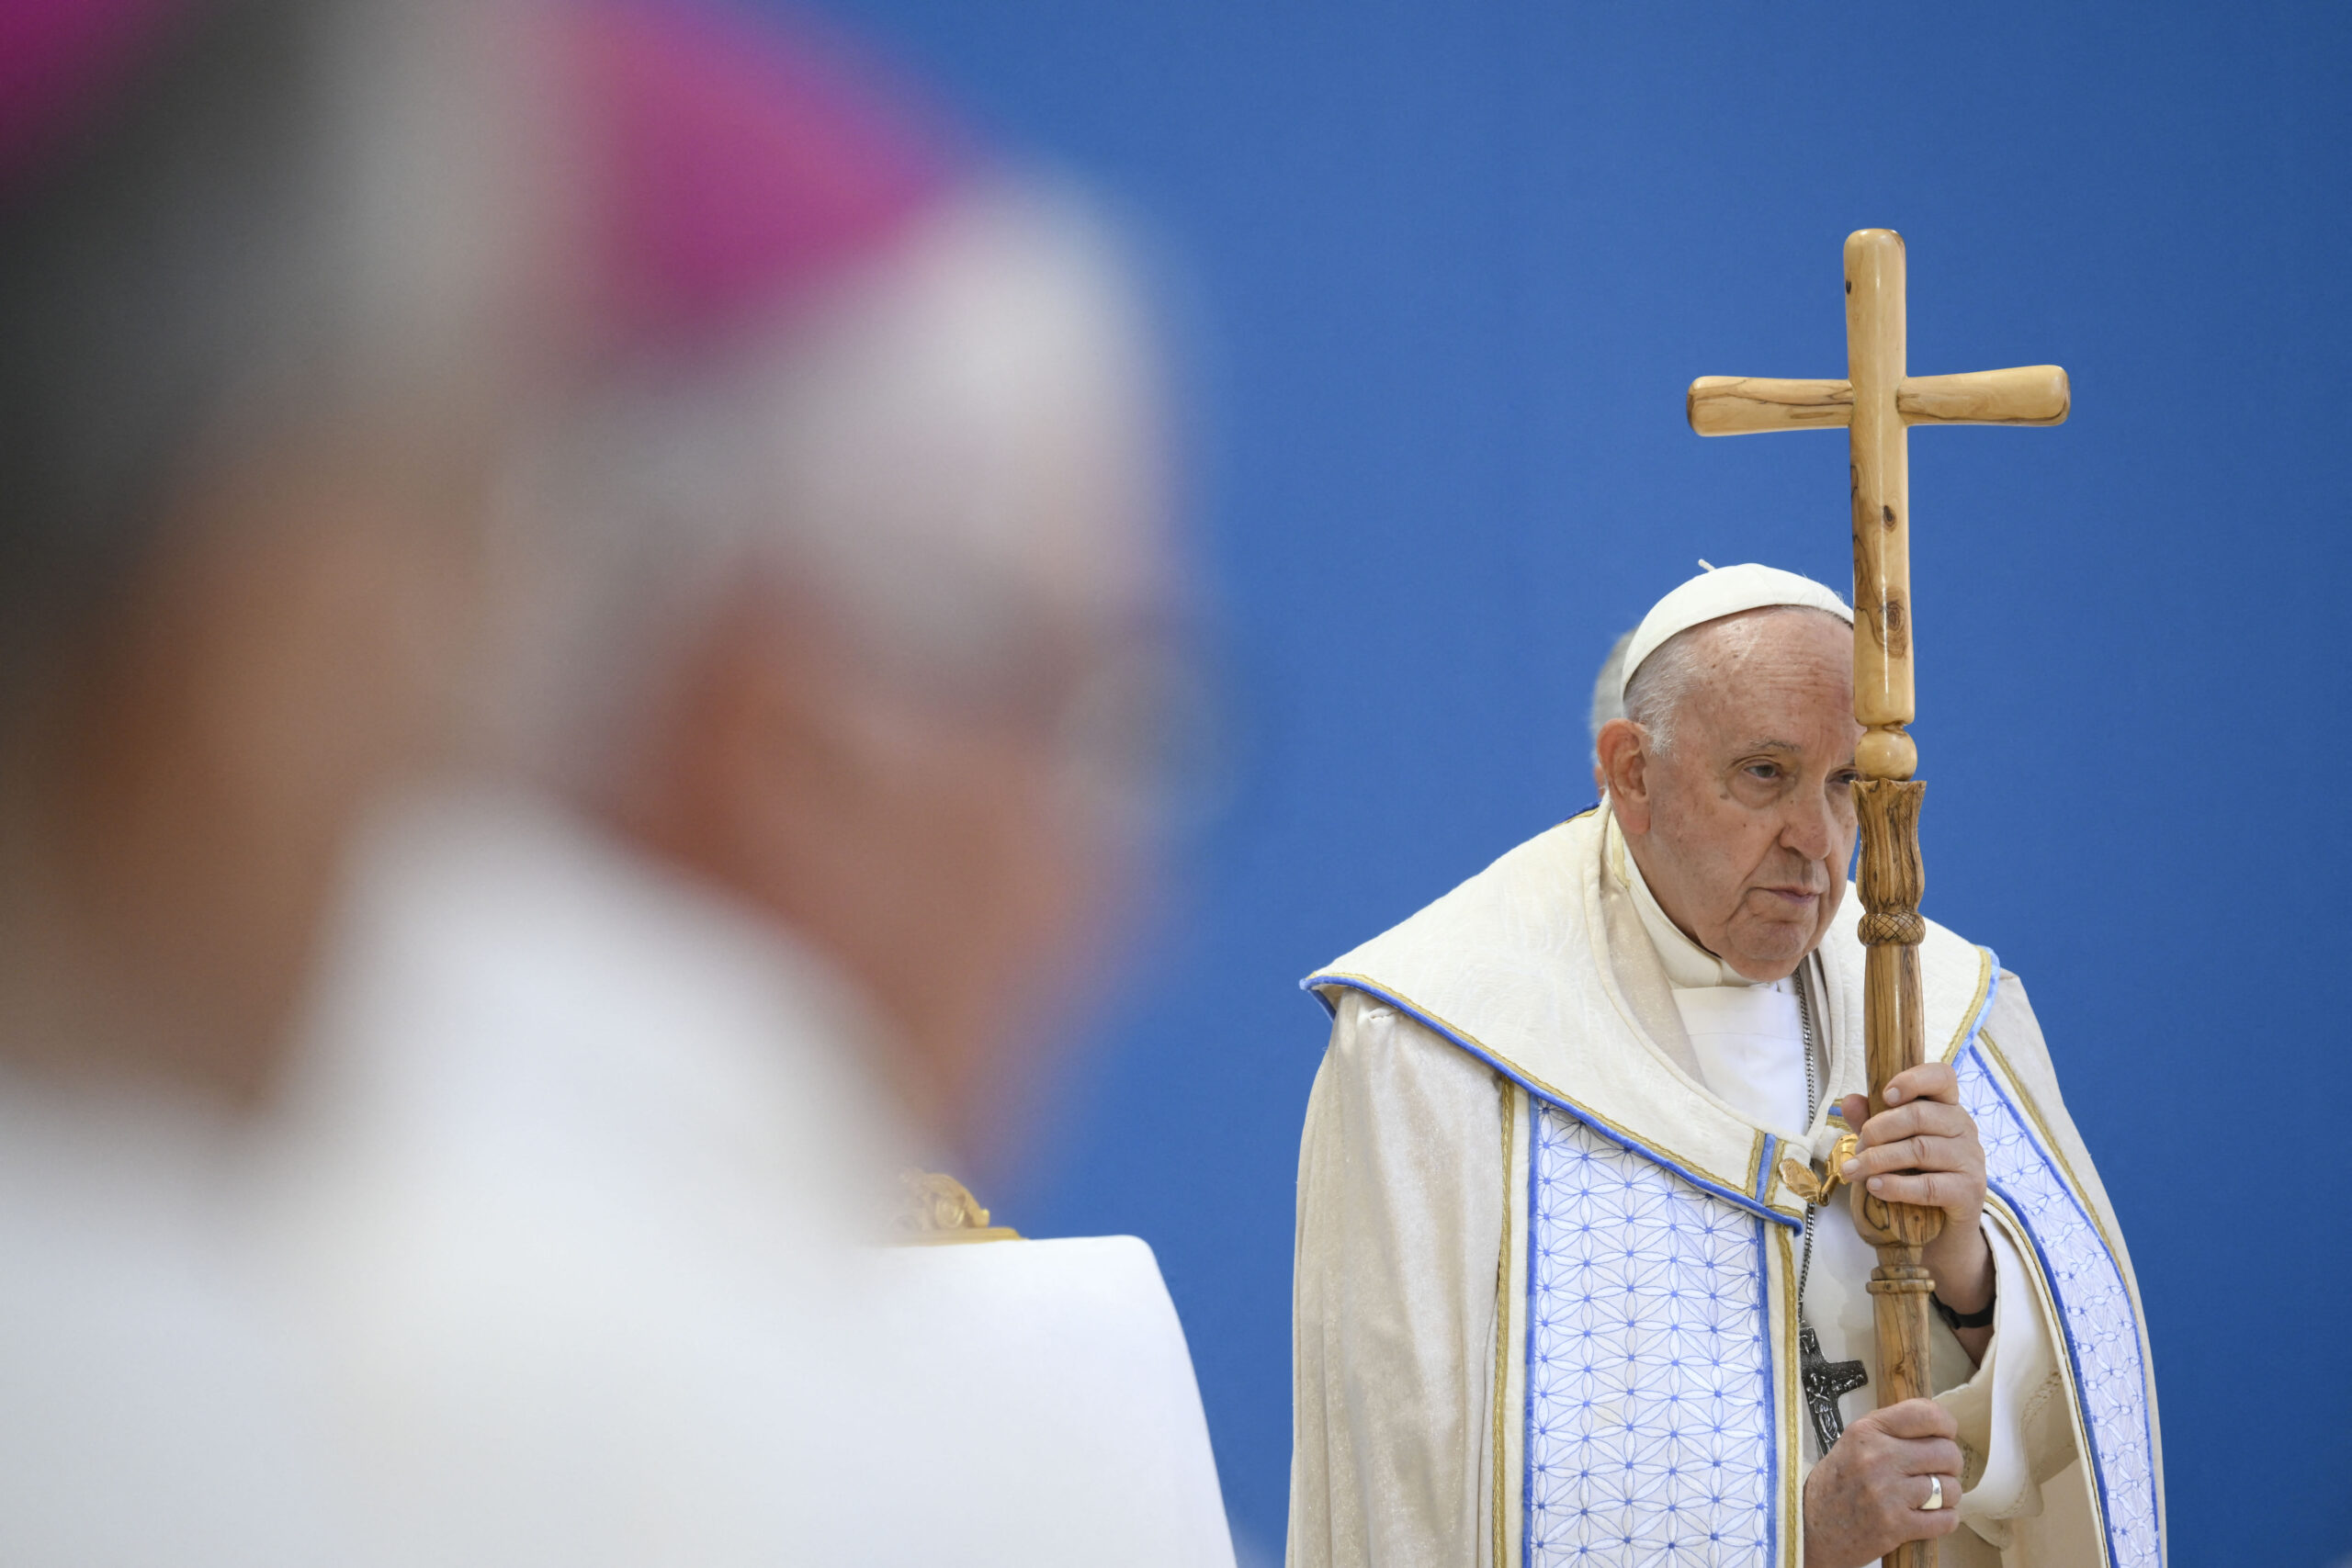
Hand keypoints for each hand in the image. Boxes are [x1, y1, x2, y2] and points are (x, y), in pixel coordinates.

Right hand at [1802, 1398, 1963, 1567]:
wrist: (1809, 1527)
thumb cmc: (1837, 1485)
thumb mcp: (1854, 1443)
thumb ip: (1891, 1432)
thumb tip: (1939, 1429)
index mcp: (1867, 1431)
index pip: (1925, 1414)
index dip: (1945, 1425)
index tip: (1944, 1435)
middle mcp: (1878, 1457)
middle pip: (1946, 1453)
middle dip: (1949, 1465)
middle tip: (1937, 1472)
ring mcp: (1887, 1493)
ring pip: (1950, 1488)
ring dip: (1947, 1496)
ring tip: (1931, 1498)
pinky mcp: (1895, 1526)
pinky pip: (1945, 1520)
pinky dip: (1945, 1520)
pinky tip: (1930, 1516)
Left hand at [1838, 1063, 1992, 1319]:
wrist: (1942, 1235)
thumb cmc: (1915, 1180)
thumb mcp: (1890, 1148)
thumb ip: (1872, 1123)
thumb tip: (1849, 1100)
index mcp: (1947, 1109)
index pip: (1943, 1077)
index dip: (1914, 1079)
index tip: (1885, 1094)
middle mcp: (1965, 1129)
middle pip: (1920, 1115)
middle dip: (1878, 1130)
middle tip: (1855, 1148)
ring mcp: (1971, 1161)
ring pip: (1920, 1149)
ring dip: (1879, 1160)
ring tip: (1853, 1171)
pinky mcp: (1969, 1192)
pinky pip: (1930, 1185)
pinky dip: (1897, 1186)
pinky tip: (1875, 1188)